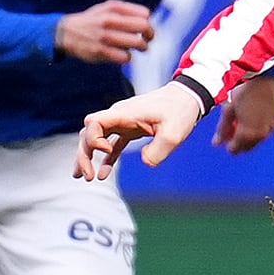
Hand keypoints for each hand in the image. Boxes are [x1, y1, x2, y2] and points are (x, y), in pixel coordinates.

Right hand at [52, 0, 156, 63]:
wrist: (65, 33)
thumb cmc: (92, 21)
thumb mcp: (106, 8)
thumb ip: (127, 11)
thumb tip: (149, 18)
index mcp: (113, 8)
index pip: (144, 14)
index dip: (148, 22)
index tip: (144, 28)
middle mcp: (110, 20)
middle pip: (144, 27)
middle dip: (150, 35)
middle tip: (147, 39)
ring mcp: (105, 36)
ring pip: (137, 43)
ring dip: (142, 47)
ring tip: (139, 48)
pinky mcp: (100, 51)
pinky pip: (125, 57)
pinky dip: (127, 57)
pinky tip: (123, 54)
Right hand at [78, 79, 205, 177]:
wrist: (189, 96)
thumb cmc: (180, 110)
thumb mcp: (173, 133)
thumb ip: (158, 150)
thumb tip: (146, 162)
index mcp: (124, 113)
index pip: (93, 122)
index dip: (93, 139)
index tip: (107, 151)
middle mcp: (119, 116)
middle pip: (88, 133)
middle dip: (84, 154)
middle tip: (88, 176)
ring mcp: (124, 122)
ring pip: (97, 138)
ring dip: (89, 157)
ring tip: (86, 177)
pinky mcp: (131, 128)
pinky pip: (112, 143)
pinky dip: (106, 159)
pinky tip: (103, 175)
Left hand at [215, 70, 273, 153]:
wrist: (264, 75)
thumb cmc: (244, 89)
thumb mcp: (229, 109)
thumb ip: (223, 128)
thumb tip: (217, 142)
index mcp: (248, 132)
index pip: (236, 149)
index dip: (230, 146)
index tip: (225, 141)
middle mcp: (263, 133)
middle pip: (249, 146)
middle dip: (241, 142)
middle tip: (233, 132)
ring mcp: (273, 126)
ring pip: (260, 138)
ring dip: (252, 134)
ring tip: (243, 121)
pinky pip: (269, 129)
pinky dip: (261, 127)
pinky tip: (255, 117)